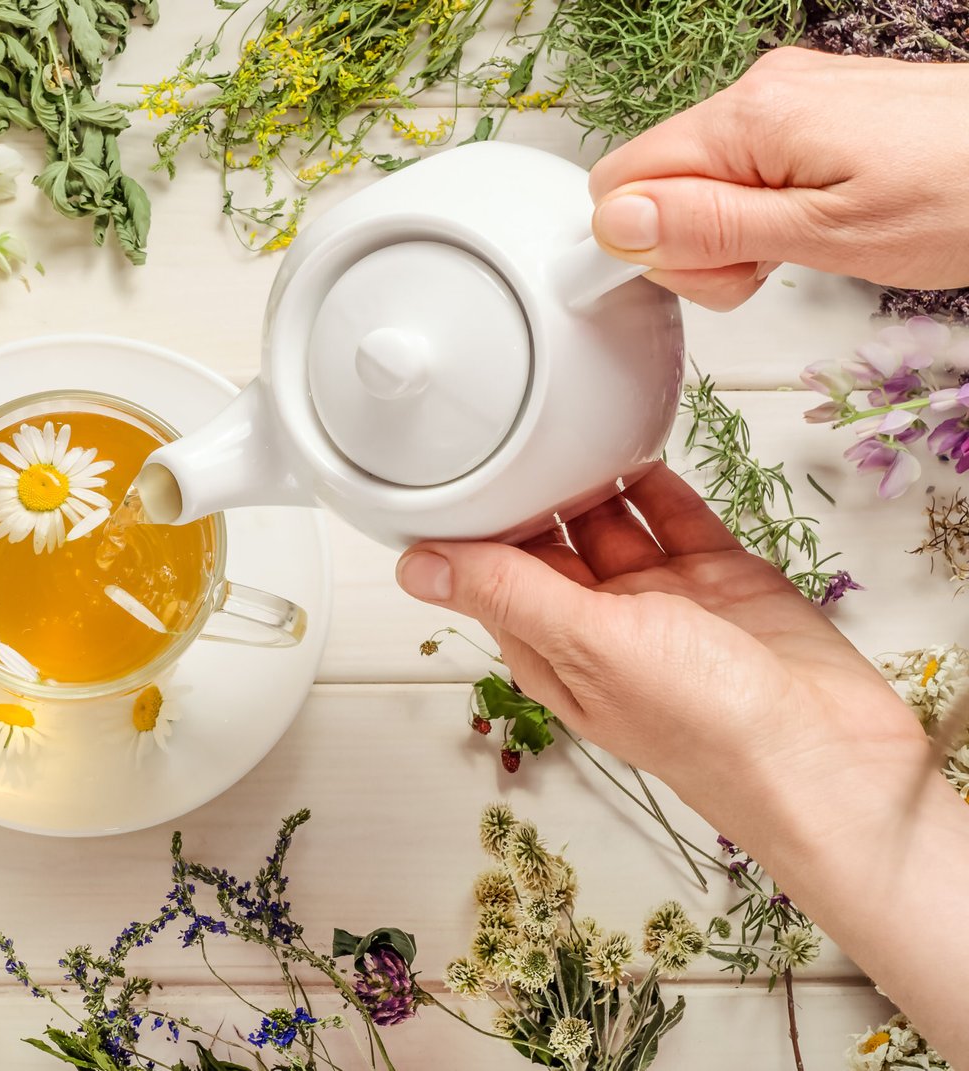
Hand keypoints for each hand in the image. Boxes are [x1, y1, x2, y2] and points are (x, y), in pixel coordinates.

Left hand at [395, 463, 922, 814]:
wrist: (829, 753)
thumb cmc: (707, 726)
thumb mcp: (588, 645)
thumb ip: (506, 593)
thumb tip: (414, 569)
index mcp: (552, 652)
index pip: (491, 577)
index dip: (468, 528)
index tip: (443, 469)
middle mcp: (601, 628)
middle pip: (548, 544)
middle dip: (527, 493)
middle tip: (505, 427)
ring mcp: (662, 601)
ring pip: (610, 523)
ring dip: (587, 479)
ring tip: (562, 421)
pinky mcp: (720, 579)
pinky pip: (673, 518)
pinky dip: (653, 482)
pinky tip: (630, 441)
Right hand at [587, 48, 968, 309]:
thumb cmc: (966, 196)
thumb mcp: (827, 238)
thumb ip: (711, 228)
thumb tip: (616, 223)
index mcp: (750, 117)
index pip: (621, 182)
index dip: (643, 245)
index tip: (698, 275)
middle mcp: (761, 92)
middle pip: (658, 184)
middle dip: (692, 245)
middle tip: (766, 269)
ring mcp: (789, 98)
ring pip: (700, 181)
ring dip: (731, 235)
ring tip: (804, 250)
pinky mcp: (815, 112)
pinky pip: (746, 169)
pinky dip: (766, 211)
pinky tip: (815, 227)